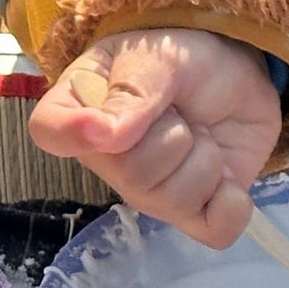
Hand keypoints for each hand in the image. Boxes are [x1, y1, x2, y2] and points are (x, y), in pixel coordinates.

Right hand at [29, 26, 283, 245]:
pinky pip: (213, 232)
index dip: (70, 135)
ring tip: (201, 132)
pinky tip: (228, 177)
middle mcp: (106, 159)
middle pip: (130, 176)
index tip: (104, 128)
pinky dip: (232, 204)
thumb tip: (106, 137)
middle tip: (180, 109)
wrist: (239, 70)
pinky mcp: (194, 213)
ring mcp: (149, 192)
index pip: (49, 132)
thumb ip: (133, 90)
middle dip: (174, 136)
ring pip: (175, 202)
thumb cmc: (185, 56)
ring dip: (205, 160)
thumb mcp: (160, 55)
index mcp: (81, 108)